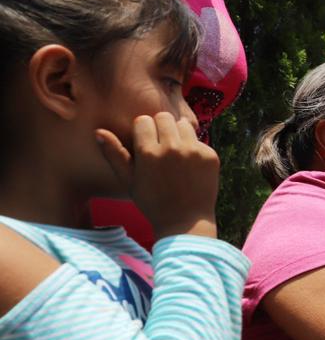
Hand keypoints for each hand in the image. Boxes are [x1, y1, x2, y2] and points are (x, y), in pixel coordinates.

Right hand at [96, 112, 218, 239]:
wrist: (185, 221)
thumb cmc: (152, 201)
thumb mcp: (128, 180)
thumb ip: (114, 154)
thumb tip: (99, 131)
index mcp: (149, 153)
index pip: (144, 120)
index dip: (142, 131)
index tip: (144, 143)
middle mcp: (172, 148)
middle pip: (164, 117)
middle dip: (160, 127)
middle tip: (159, 145)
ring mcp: (194, 151)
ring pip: (183, 124)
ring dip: (178, 134)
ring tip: (174, 153)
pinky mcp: (210, 156)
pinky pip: (199, 140)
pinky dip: (193, 147)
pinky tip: (189, 165)